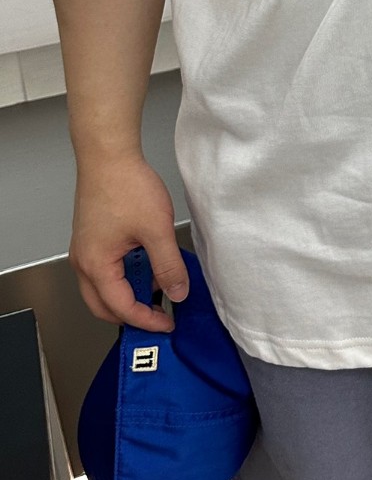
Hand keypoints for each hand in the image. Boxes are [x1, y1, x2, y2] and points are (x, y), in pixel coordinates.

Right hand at [70, 156, 189, 331]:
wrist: (109, 155)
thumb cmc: (126, 185)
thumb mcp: (157, 229)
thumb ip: (169, 266)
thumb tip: (178, 292)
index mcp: (96, 266)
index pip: (121, 308)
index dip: (147, 320)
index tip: (167, 324)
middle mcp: (84, 262)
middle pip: (105, 306)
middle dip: (133, 314)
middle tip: (161, 315)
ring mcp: (85, 250)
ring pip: (104, 288)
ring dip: (130, 293)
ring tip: (160, 286)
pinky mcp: (92, 239)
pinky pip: (106, 269)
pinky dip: (126, 275)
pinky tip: (149, 264)